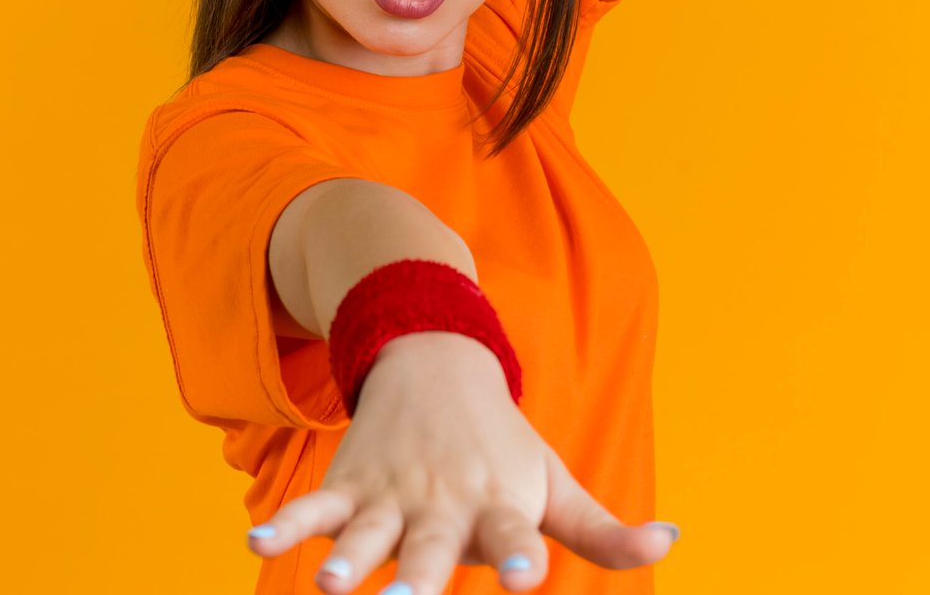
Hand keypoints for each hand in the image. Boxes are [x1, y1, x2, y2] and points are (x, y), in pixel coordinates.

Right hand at [246, 332, 675, 592]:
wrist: (435, 358)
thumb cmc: (503, 441)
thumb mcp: (553, 479)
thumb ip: (603, 527)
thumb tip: (672, 540)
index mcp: (498, 501)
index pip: (513, 532)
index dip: (519, 554)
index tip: (527, 576)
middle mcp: (444, 500)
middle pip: (433, 543)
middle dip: (421, 575)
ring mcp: (391, 492)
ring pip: (366, 531)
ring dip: (347, 558)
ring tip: (331, 587)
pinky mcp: (348, 485)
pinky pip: (314, 509)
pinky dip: (286, 526)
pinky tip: (258, 545)